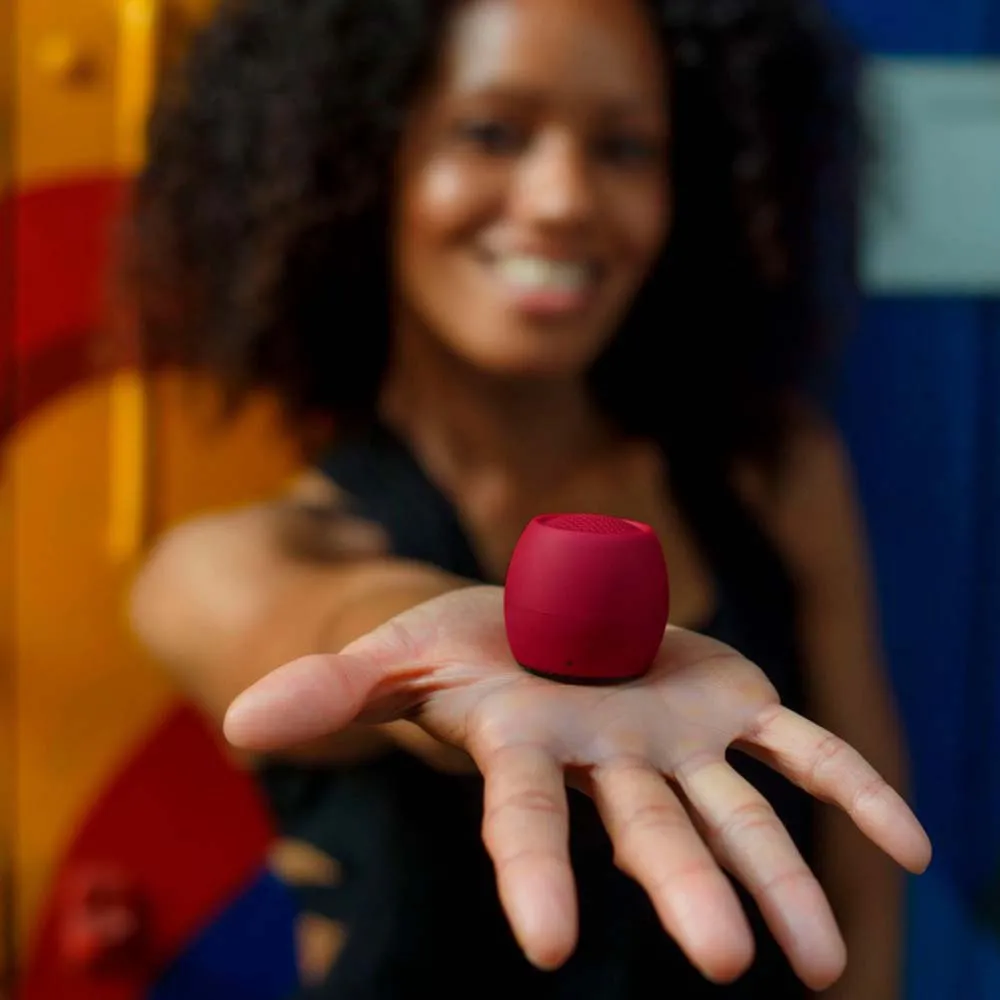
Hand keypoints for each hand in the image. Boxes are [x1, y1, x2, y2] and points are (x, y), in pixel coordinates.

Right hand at [223, 585, 930, 987]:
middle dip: (683, 893)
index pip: (522, 818)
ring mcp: (678, 742)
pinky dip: (855, 788)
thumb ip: (334, 688)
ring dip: (781, 879)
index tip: (544, 946)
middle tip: (725, 965)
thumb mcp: (395, 653)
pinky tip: (914, 840)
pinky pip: (806, 749)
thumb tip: (240, 722)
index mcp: (527, 749)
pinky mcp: (732, 707)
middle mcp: (608, 763)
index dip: (531, 872)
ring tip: (824, 966)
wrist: (534, 631)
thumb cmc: (460, 653)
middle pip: (648, 832)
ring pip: (738, 814)